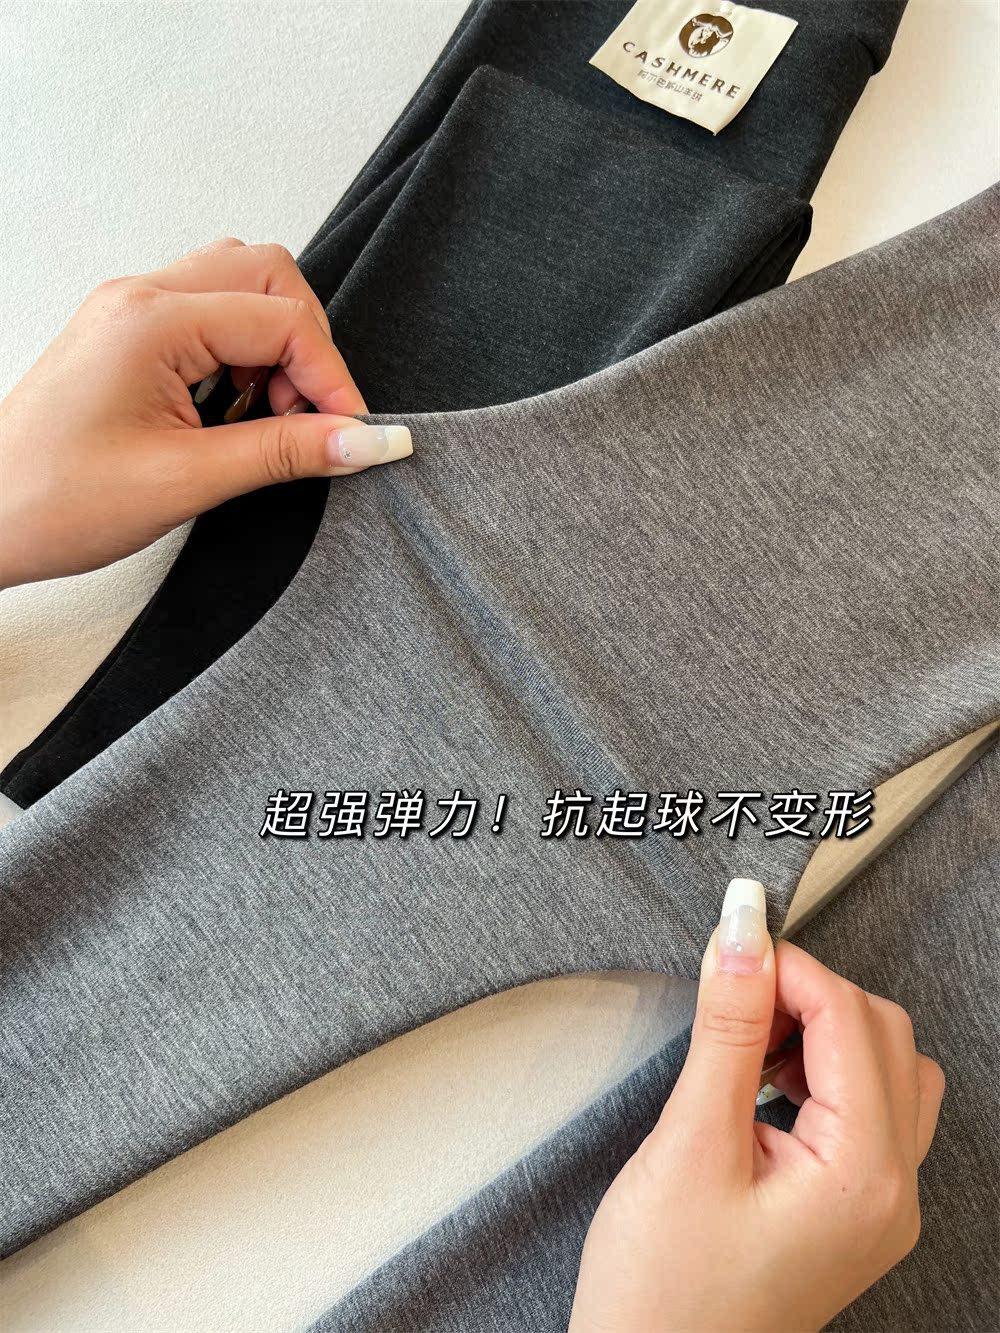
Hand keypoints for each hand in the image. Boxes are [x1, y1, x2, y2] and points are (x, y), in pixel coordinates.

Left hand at [0, 237, 411, 586]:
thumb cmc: (56, 500)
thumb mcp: (187, 481)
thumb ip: (286, 452)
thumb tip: (365, 441)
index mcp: (151, 321)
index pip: (282, 320)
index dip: (332, 379)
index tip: (352, 435)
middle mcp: (140, 299)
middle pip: (266, 275)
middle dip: (308, 345)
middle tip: (311, 417)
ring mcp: (132, 312)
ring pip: (239, 286)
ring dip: (275, 345)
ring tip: (271, 415)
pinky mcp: (129, 337)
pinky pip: (208, 316)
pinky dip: (242, 355)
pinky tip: (236, 411)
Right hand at [570, 879, 944, 1332]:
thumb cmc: (663, 1290)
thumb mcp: (689, 1143)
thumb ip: (728, 1029)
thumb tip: (744, 938)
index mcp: (863, 1175)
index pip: (850, 1019)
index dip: (790, 967)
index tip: (733, 942)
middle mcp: (892, 1192)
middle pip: (884, 1034)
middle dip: (811, 994)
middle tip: (737, 989)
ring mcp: (879, 1205)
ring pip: (888, 1067)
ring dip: (824, 1031)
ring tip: (751, 1043)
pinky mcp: (853, 1210)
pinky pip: (870, 1109)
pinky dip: (826, 1071)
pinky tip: (766, 1081)